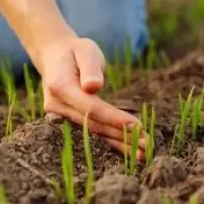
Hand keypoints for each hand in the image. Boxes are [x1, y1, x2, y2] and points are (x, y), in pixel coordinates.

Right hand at [38, 36, 146, 157]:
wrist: (56, 58)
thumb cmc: (75, 52)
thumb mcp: (85, 50)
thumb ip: (90, 68)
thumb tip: (93, 86)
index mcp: (60, 86)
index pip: (90, 107)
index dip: (113, 118)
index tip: (136, 125)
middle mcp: (56, 107)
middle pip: (93, 125)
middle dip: (121, 135)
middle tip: (147, 144)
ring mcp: (60, 117)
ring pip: (93, 134)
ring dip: (119, 144)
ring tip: (143, 153)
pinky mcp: (69, 123)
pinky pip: (92, 134)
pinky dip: (111, 143)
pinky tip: (129, 152)